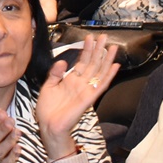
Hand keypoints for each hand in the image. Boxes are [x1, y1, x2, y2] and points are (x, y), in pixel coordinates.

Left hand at [36, 35, 118, 153]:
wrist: (49, 126)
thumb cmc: (48, 109)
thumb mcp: (48, 86)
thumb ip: (55, 73)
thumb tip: (63, 61)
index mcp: (71, 80)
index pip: (81, 62)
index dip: (86, 50)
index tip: (90, 38)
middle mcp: (81, 84)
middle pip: (93, 64)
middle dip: (98, 50)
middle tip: (104, 37)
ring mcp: (86, 90)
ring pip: (99, 72)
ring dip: (106, 59)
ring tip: (112, 46)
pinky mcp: (89, 98)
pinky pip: (101, 85)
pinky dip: (109, 75)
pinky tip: (115, 65)